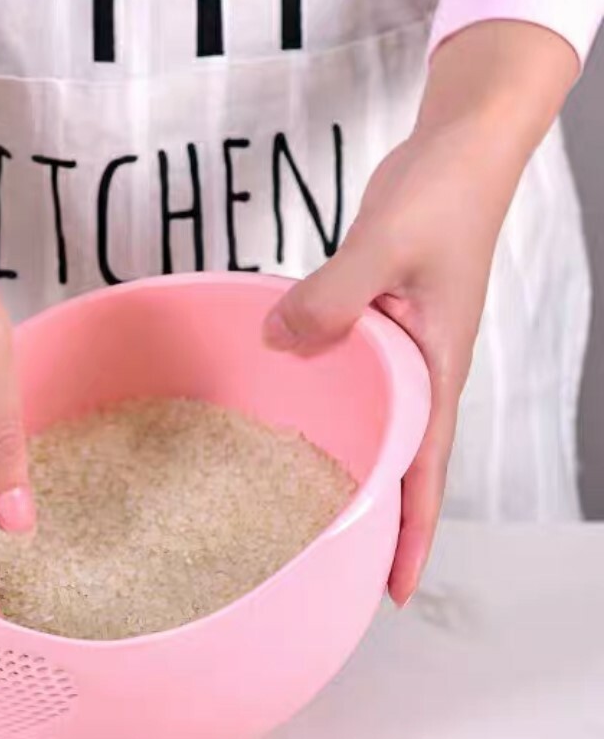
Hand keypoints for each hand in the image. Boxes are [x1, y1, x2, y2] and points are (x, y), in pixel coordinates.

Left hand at [262, 22, 578, 604]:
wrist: (461, 146)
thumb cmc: (445, 194)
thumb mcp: (387, 245)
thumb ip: (335, 298)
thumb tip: (279, 343)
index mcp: (438, 370)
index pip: (428, 472)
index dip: (411, 535)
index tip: (391, 591)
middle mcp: (421, 371)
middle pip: (403, 463)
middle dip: (377, 520)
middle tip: (334, 570)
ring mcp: (399, 347)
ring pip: (374, 423)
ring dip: (351, 465)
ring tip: (308, 510)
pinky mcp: (376, 320)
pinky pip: (351, 377)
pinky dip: (328, 402)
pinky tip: (291, 412)